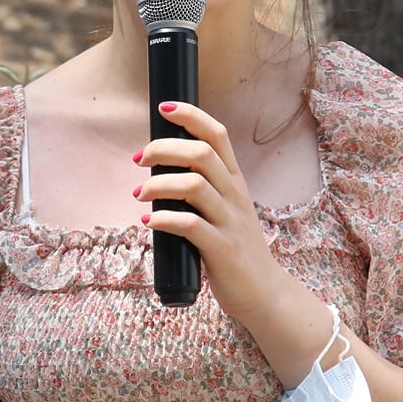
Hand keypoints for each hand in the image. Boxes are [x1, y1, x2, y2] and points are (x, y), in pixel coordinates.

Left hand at [136, 100, 294, 327]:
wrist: (263, 293)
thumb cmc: (235, 249)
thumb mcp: (225, 211)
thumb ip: (202, 190)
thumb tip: (160, 173)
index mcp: (234, 181)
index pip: (218, 134)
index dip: (191, 116)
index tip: (164, 109)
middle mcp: (234, 195)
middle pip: (200, 154)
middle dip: (163, 149)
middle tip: (139, 160)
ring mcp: (229, 221)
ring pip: (193, 185)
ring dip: (158, 185)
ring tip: (139, 194)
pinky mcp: (221, 249)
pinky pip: (189, 225)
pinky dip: (163, 220)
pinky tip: (149, 223)